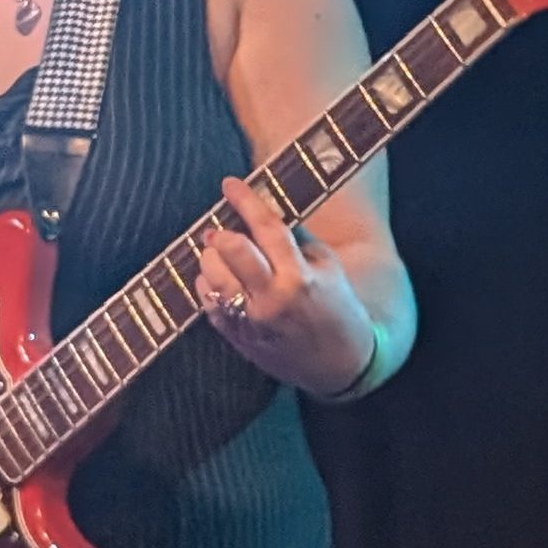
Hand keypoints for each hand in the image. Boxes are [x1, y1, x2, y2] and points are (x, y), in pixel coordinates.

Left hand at [191, 175, 372, 396]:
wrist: (340, 363)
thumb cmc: (337, 307)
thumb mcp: (327, 267)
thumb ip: (295, 239)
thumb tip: (262, 210)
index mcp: (299, 277)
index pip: (266, 228)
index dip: (245, 201)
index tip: (229, 184)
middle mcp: (271, 299)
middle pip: (231, 250)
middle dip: (222, 233)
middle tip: (221, 229)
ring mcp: (251, 321)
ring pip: (212, 274)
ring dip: (211, 257)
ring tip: (220, 254)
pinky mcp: (237, 337)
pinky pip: (207, 301)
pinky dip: (208, 283)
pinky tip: (219, 278)